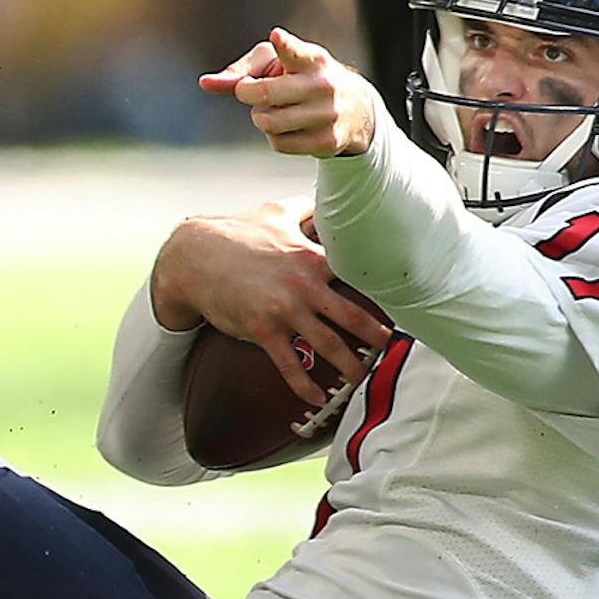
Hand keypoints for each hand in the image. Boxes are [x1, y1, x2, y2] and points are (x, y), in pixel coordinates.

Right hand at [150, 197, 390, 407]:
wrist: (194, 257)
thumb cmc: (236, 233)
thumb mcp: (275, 212)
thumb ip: (306, 208)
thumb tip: (327, 200)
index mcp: (312, 258)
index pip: (359, 275)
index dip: (383, 291)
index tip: (404, 304)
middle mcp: (304, 286)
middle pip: (353, 317)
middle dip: (377, 337)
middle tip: (394, 350)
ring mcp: (284, 310)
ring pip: (328, 345)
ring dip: (350, 367)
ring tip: (361, 379)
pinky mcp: (262, 330)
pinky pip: (289, 364)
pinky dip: (305, 385)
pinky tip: (315, 399)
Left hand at [201, 27, 377, 157]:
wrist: (354, 107)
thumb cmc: (300, 77)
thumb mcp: (276, 64)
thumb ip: (240, 72)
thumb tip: (204, 83)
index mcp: (312, 59)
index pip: (295, 52)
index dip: (284, 45)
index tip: (276, 37)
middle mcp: (323, 85)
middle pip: (265, 94)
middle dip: (246, 93)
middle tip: (249, 91)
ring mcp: (328, 114)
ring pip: (268, 122)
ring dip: (261, 117)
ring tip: (275, 108)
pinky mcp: (328, 141)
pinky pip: (279, 143)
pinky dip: (274, 136)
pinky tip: (288, 126)